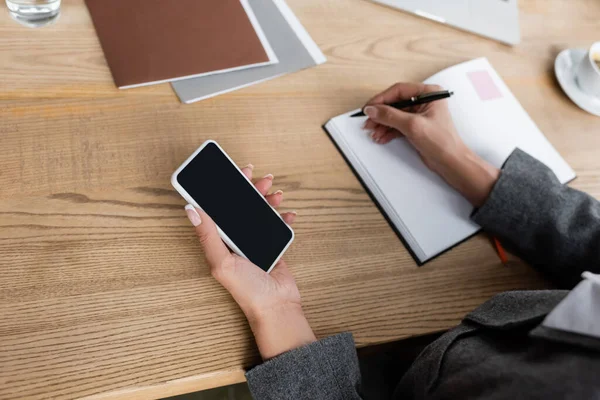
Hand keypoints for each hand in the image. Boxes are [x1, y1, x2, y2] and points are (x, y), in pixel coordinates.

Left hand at [184, 164, 315, 358]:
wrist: (276, 306)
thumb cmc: (246, 290)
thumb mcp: (221, 262)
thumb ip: (207, 235)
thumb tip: (190, 209)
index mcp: (221, 241)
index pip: (219, 208)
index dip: (226, 188)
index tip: (235, 173)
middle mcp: (236, 239)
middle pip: (242, 205)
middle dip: (252, 189)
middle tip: (261, 179)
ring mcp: (255, 241)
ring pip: (262, 211)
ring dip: (269, 199)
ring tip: (277, 194)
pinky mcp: (273, 246)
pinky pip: (278, 225)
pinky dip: (284, 217)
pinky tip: (288, 214)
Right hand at [362, 82, 499, 206]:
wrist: (451, 162)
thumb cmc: (443, 142)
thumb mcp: (413, 126)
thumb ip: (391, 116)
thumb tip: (373, 109)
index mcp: (429, 93)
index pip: (399, 90)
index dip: (382, 99)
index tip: (369, 108)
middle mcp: (424, 101)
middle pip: (395, 103)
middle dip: (380, 114)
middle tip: (369, 122)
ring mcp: (419, 115)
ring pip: (394, 115)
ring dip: (382, 124)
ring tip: (374, 133)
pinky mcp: (416, 127)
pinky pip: (397, 125)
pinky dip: (388, 131)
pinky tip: (381, 137)